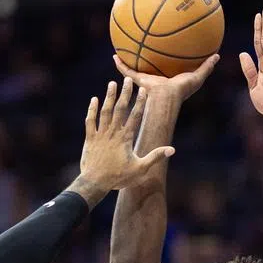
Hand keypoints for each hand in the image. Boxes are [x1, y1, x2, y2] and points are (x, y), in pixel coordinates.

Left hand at [75, 78, 173, 198]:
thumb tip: (172, 150)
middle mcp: (113, 133)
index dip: (140, 101)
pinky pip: (90, 121)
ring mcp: (100, 135)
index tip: (143, 89)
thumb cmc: (118, 177)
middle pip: (120, 109)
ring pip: (105, 111)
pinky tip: (94, 100)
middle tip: (128, 79)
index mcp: (126, 138)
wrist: (94, 183)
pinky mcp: (90, 139)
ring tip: (112, 83)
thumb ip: (155, 157)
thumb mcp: (140, 169)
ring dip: (109, 97)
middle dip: (124, 93)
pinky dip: (92, 110)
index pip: (135, 116)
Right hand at [112, 54, 218, 102]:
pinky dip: (120, 64)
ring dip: (129, 60)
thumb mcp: (197, 76)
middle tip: (142, 44)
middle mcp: (155, 78)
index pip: (166, 67)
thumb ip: (207, 67)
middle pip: (149, 65)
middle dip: (145, 57)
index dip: (165, 59)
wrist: (167, 98)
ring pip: (135, 68)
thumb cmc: (182, 91)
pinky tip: (115, 55)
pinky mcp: (137, 80)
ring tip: (123, 49)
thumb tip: (217, 55)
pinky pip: (126, 71)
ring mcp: (145, 80)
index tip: (163, 48)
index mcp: (168, 78)